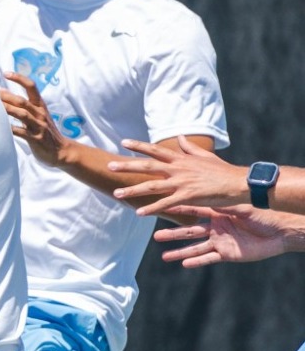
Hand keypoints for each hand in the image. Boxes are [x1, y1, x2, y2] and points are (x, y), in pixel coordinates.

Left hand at [0, 73, 66, 166]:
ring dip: (7, 109)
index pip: (31, 87)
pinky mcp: (36, 139)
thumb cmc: (44, 131)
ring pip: (22, 114)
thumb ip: (23, 105)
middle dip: (6, 97)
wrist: (61, 151)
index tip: (6, 73)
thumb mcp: (38, 115)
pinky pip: (21, 132)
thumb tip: (3, 92)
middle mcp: (40, 114)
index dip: (19, 78)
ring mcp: (39, 127)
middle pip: (22, 101)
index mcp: (40, 106)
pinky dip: (10, 129)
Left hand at [107, 138, 245, 215]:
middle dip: (128, 165)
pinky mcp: (188, 196)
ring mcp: (182, 182)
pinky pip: (166, 203)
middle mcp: (179, 169)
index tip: (123, 142)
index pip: (156, 150)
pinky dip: (152, 208)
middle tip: (110, 165)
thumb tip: (179, 137)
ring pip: (152, 186)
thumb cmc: (223, 171)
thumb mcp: (206, 156)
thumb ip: (189, 148)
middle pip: (148, 166)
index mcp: (182, 159)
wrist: (239, 183)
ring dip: (133, 190)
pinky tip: (139, 213)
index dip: (139, 146)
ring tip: (116, 193)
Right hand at [152, 205, 292, 266]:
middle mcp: (217, 228)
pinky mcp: (228, 254)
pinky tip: (184, 264)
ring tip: (164, 256)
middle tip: (156, 235)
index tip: (161, 207)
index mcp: (218, 214)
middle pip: (190, 232)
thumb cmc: (264, 214)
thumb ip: (222, 203)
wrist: (281, 231)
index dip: (178, 210)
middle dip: (173, 234)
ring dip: (180, 252)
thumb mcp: (241, 206)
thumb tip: (205, 195)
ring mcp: (221, 242)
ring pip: (195, 248)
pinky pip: (209, 258)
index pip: (193, 211)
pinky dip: (197, 262)